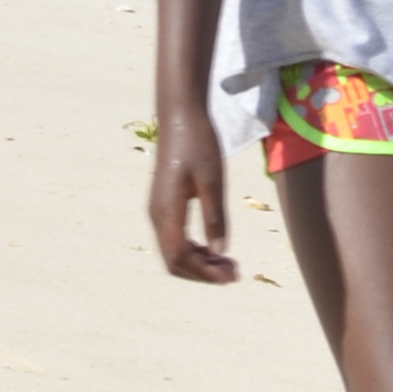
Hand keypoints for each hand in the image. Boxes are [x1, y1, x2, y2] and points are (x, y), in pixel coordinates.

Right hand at [148, 109, 238, 281]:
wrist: (180, 115)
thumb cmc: (198, 143)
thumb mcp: (213, 180)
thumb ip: (215, 217)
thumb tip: (220, 253)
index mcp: (166, 211)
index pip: (180, 257)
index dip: (205, 273)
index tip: (232, 276)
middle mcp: (157, 217)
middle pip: (174, 262)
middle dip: (203, 273)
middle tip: (235, 273)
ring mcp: (159, 212)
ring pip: (174, 253)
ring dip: (200, 264)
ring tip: (229, 263)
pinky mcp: (165, 206)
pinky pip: (175, 240)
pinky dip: (194, 251)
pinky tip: (215, 248)